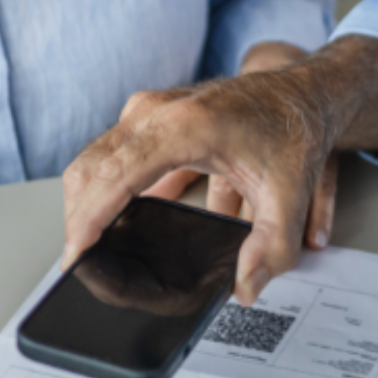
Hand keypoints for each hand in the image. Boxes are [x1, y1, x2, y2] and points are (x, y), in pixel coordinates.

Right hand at [64, 36, 377, 304]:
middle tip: (78, 267)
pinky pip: (106, 153)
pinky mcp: (148, 114)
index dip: (89, 221)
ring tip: (86, 250)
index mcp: (185, 125)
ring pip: (92, 159)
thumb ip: (271, 247)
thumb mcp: (291, 194)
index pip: (116, 176)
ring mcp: (148, 108)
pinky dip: (97, 187)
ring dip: (84, 204)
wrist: (302, 89)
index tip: (74, 257)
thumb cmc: (294, 129)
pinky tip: (106, 221)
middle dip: (77, 220)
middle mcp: (156, 110)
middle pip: (91, 168)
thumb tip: (244, 288)